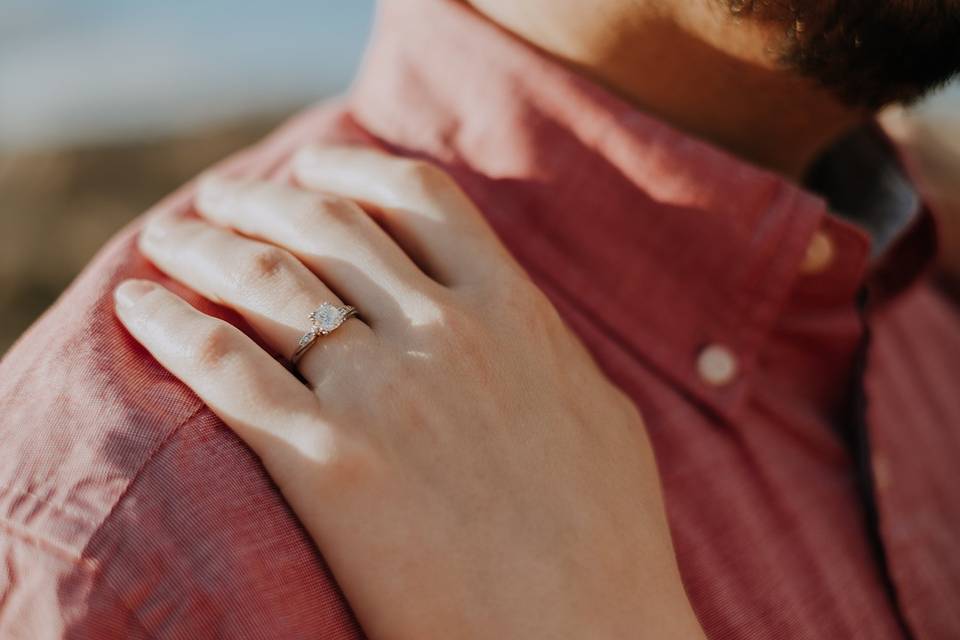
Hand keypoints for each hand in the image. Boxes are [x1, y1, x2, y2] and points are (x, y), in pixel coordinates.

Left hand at [114, 146, 704, 638]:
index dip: (351, 171)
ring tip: (170, 239)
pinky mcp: (328, 466)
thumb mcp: (599, 412)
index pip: (418, 199)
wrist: (588, 638)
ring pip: (266, 280)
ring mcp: (385, 396)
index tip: (311, 170)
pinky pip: (224, 366)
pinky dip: (171, 324)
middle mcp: (446, 334)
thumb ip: (544, 346)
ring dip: (205, 246)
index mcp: (514, 313)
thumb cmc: (608, 537)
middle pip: (327, 225)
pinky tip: (140, 306)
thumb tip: (512, 309)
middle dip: (262, 199)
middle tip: (222, 198)